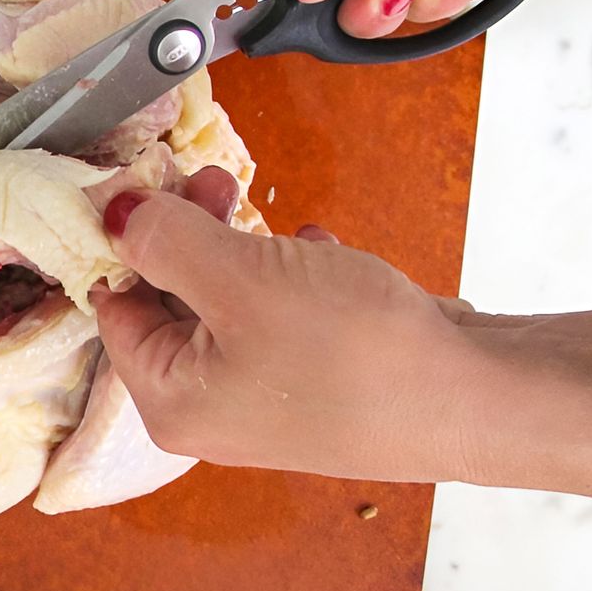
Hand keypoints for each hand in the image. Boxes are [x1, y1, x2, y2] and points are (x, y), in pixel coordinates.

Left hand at [90, 168, 591, 508]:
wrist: (481, 397)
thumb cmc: (352, 351)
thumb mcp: (239, 277)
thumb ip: (164, 239)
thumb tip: (110, 212)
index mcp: (169, 402)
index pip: (113, 306)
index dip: (124, 237)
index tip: (145, 180)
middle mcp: (210, 410)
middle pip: (169, 300)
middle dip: (187, 233)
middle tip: (210, 180)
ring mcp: (268, 398)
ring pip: (227, 300)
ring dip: (241, 246)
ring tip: (271, 214)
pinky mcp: (319, 380)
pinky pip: (281, 312)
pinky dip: (293, 275)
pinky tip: (323, 255)